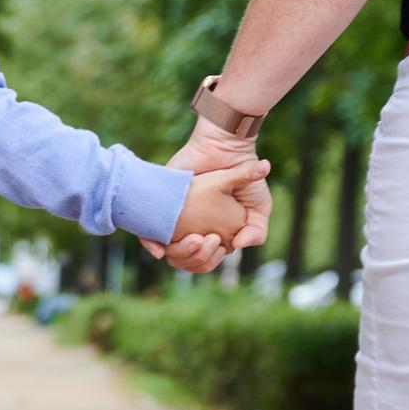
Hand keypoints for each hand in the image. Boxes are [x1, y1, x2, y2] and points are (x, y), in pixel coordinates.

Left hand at [144, 119, 273, 273]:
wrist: (226, 148)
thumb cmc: (245, 176)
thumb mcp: (260, 206)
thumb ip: (257, 230)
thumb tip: (239, 245)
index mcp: (213, 235)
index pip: (204, 261)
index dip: (208, 260)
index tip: (215, 243)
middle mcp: (193, 231)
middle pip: (186, 262)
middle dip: (195, 258)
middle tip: (202, 238)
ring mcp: (175, 222)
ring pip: (170, 254)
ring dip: (180, 254)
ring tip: (194, 238)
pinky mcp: (159, 209)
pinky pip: (148, 236)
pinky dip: (152, 246)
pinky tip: (160, 249)